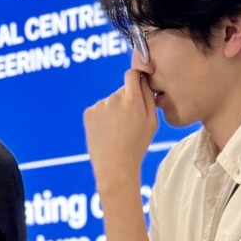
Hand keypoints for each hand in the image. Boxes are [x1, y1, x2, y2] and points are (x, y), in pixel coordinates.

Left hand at [84, 69, 158, 189]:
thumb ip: (149, 97)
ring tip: (117, 131)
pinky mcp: (88, 113)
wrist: (115, 166)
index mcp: (132, 100)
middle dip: (126, 101)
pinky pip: (99, 109)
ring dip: (114, 110)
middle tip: (129, 122)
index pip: (132, 74)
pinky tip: (107, 132)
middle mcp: (114, 99)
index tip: (137, 83)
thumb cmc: (136, 146)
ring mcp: (99, 106)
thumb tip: (144, 80)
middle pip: (122, 91)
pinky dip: (102, 117)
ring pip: (110, 101)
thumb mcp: (152, 122)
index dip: (135, 78)